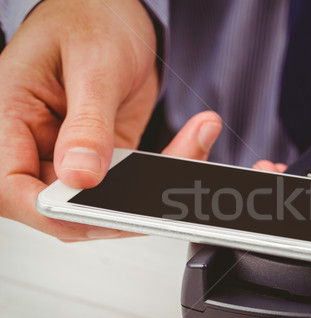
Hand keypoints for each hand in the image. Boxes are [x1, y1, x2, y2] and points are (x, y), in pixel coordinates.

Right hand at [0, 0, 221, 240]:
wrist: (114, 12)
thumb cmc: (89, 18)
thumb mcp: (92, 65)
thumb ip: (86, 124)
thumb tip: (80, 176)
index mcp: (9, 116)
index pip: (12, 188)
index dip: (51, 208)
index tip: (96, 207)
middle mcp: (36, 143)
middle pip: (60, 206)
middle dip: (116, 208)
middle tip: (164, 187)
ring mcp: (71, 155)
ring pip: (102, 201)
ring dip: (151, 189)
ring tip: (193, 143)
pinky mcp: (106, 158)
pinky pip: (132, 183)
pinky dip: (165, 171)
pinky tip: (194, 139)